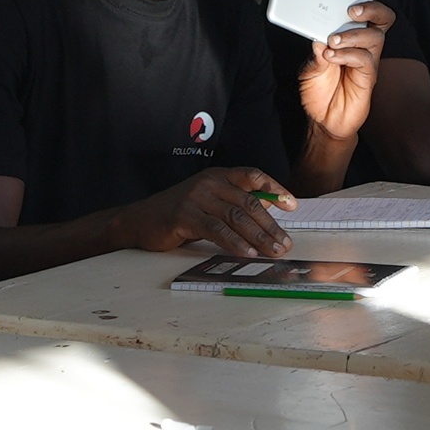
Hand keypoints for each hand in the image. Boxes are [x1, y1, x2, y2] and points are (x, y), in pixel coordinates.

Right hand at [133, 168, 293, 258]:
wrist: (139, 221)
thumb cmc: (177, 214)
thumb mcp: (209, 203)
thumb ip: (234, 204)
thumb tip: (268, 210)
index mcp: (217, 176)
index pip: (252, 176)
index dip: (274, 188)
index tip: (291, 205)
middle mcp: (209, 182)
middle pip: (248, 203)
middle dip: (271, 225)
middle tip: (285, 243)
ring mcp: (196, 197)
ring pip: (236, 217)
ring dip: (258, 237)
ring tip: (273, 251)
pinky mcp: (185, 216)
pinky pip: (217, 230)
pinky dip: (235, 243)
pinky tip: (247, 253)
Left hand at [298, 0, 393, 144]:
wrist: (322, 120)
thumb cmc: (318, 88)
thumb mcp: (310, 62)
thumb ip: (316, 44)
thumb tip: (320, 31)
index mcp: (350, 33)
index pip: (365, 7)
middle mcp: (363, 43)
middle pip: (382, 16)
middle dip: (371, 6)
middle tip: (351, 9)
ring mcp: (368, 59)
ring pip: (376, 35)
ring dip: (352, 34)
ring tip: (332, 41)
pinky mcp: (369, 77)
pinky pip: (366, 59)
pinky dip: (347, 54)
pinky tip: (332, 56)